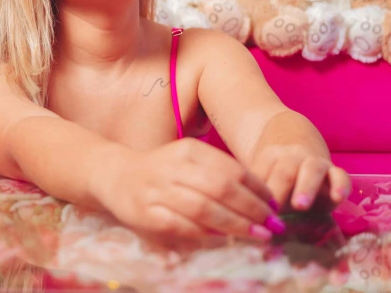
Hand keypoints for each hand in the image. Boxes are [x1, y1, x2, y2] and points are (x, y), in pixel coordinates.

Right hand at [96, 138, 284, 242]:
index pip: (230, 168)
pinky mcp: (148, 214)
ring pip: (204, 207)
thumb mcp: (190, 162)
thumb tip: (261, 198)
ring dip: (235, 224)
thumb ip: (219, 174)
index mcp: (189, 150)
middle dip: (251, 208)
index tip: (274, 204)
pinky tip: (224, 239)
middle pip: (221, 187)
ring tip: (258, 235)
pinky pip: (182, 226)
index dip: (256, 187)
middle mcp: (175, 166)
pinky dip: (205, 234)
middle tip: (273, 224)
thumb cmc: (163, 170)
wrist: (116, 174)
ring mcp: (160, 190)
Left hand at [250, 144, 351, 212]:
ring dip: (305, 187)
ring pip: (312, 169)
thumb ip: (258, 196)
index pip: (262, 173)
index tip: (252, 210)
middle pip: (285, 171)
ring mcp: (315, 162)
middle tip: (274, 211)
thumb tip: (248, 223)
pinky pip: (340, 175)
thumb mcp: (265, 178)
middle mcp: (293, 156)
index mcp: (271, 156)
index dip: (257, 192)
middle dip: (279, 191)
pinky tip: (338, 197)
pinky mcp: (334, 172)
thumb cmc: (277, 174)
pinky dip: (340, 185)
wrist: (299, 147)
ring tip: (300, 205)